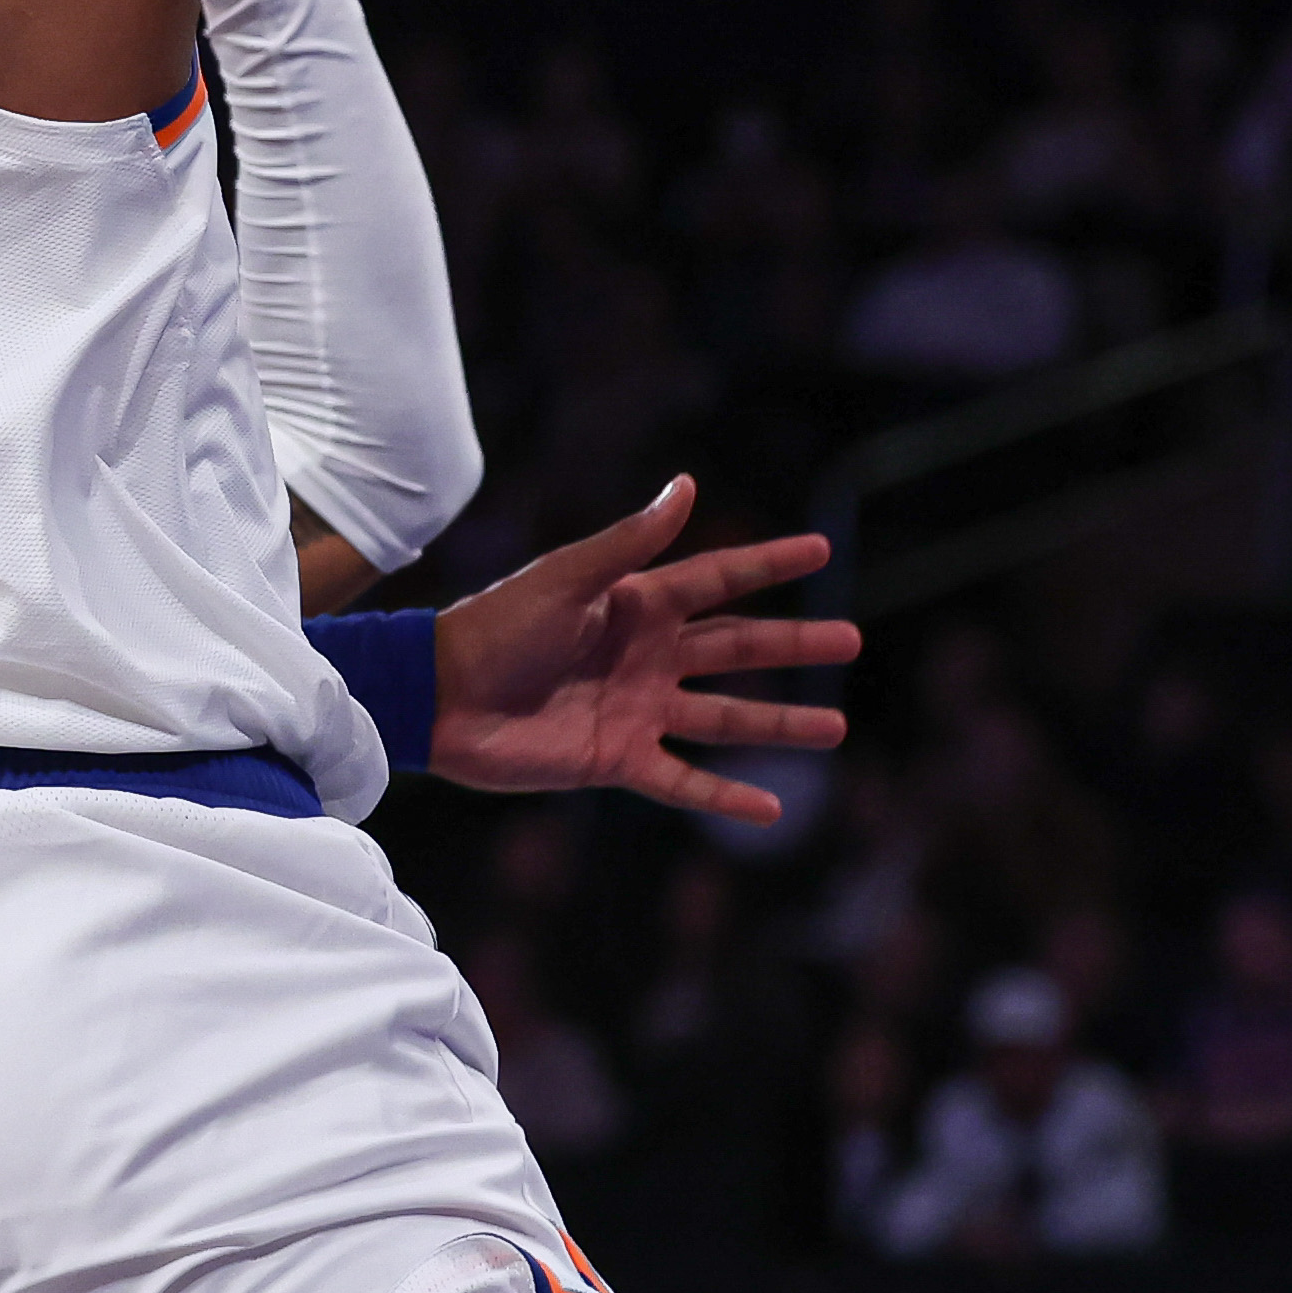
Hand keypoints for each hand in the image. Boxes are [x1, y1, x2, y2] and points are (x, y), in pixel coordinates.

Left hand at [428, 476, 857, 825]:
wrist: (440, 697)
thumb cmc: (497, 625)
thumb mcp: (567, 578)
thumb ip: (630, 542)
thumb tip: (687, 485)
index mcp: (636, 603)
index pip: (719, 579)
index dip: (768, 564)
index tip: (821, 548)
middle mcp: (647, 655)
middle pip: (738, 648)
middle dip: (794, 644)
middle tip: (851, 640)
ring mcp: (637, 709)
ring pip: (726, 716)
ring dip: (779, 723)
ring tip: (835, 727)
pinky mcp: (617, 759)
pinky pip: (683, 780)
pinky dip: (725, 796)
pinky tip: (770, 807)